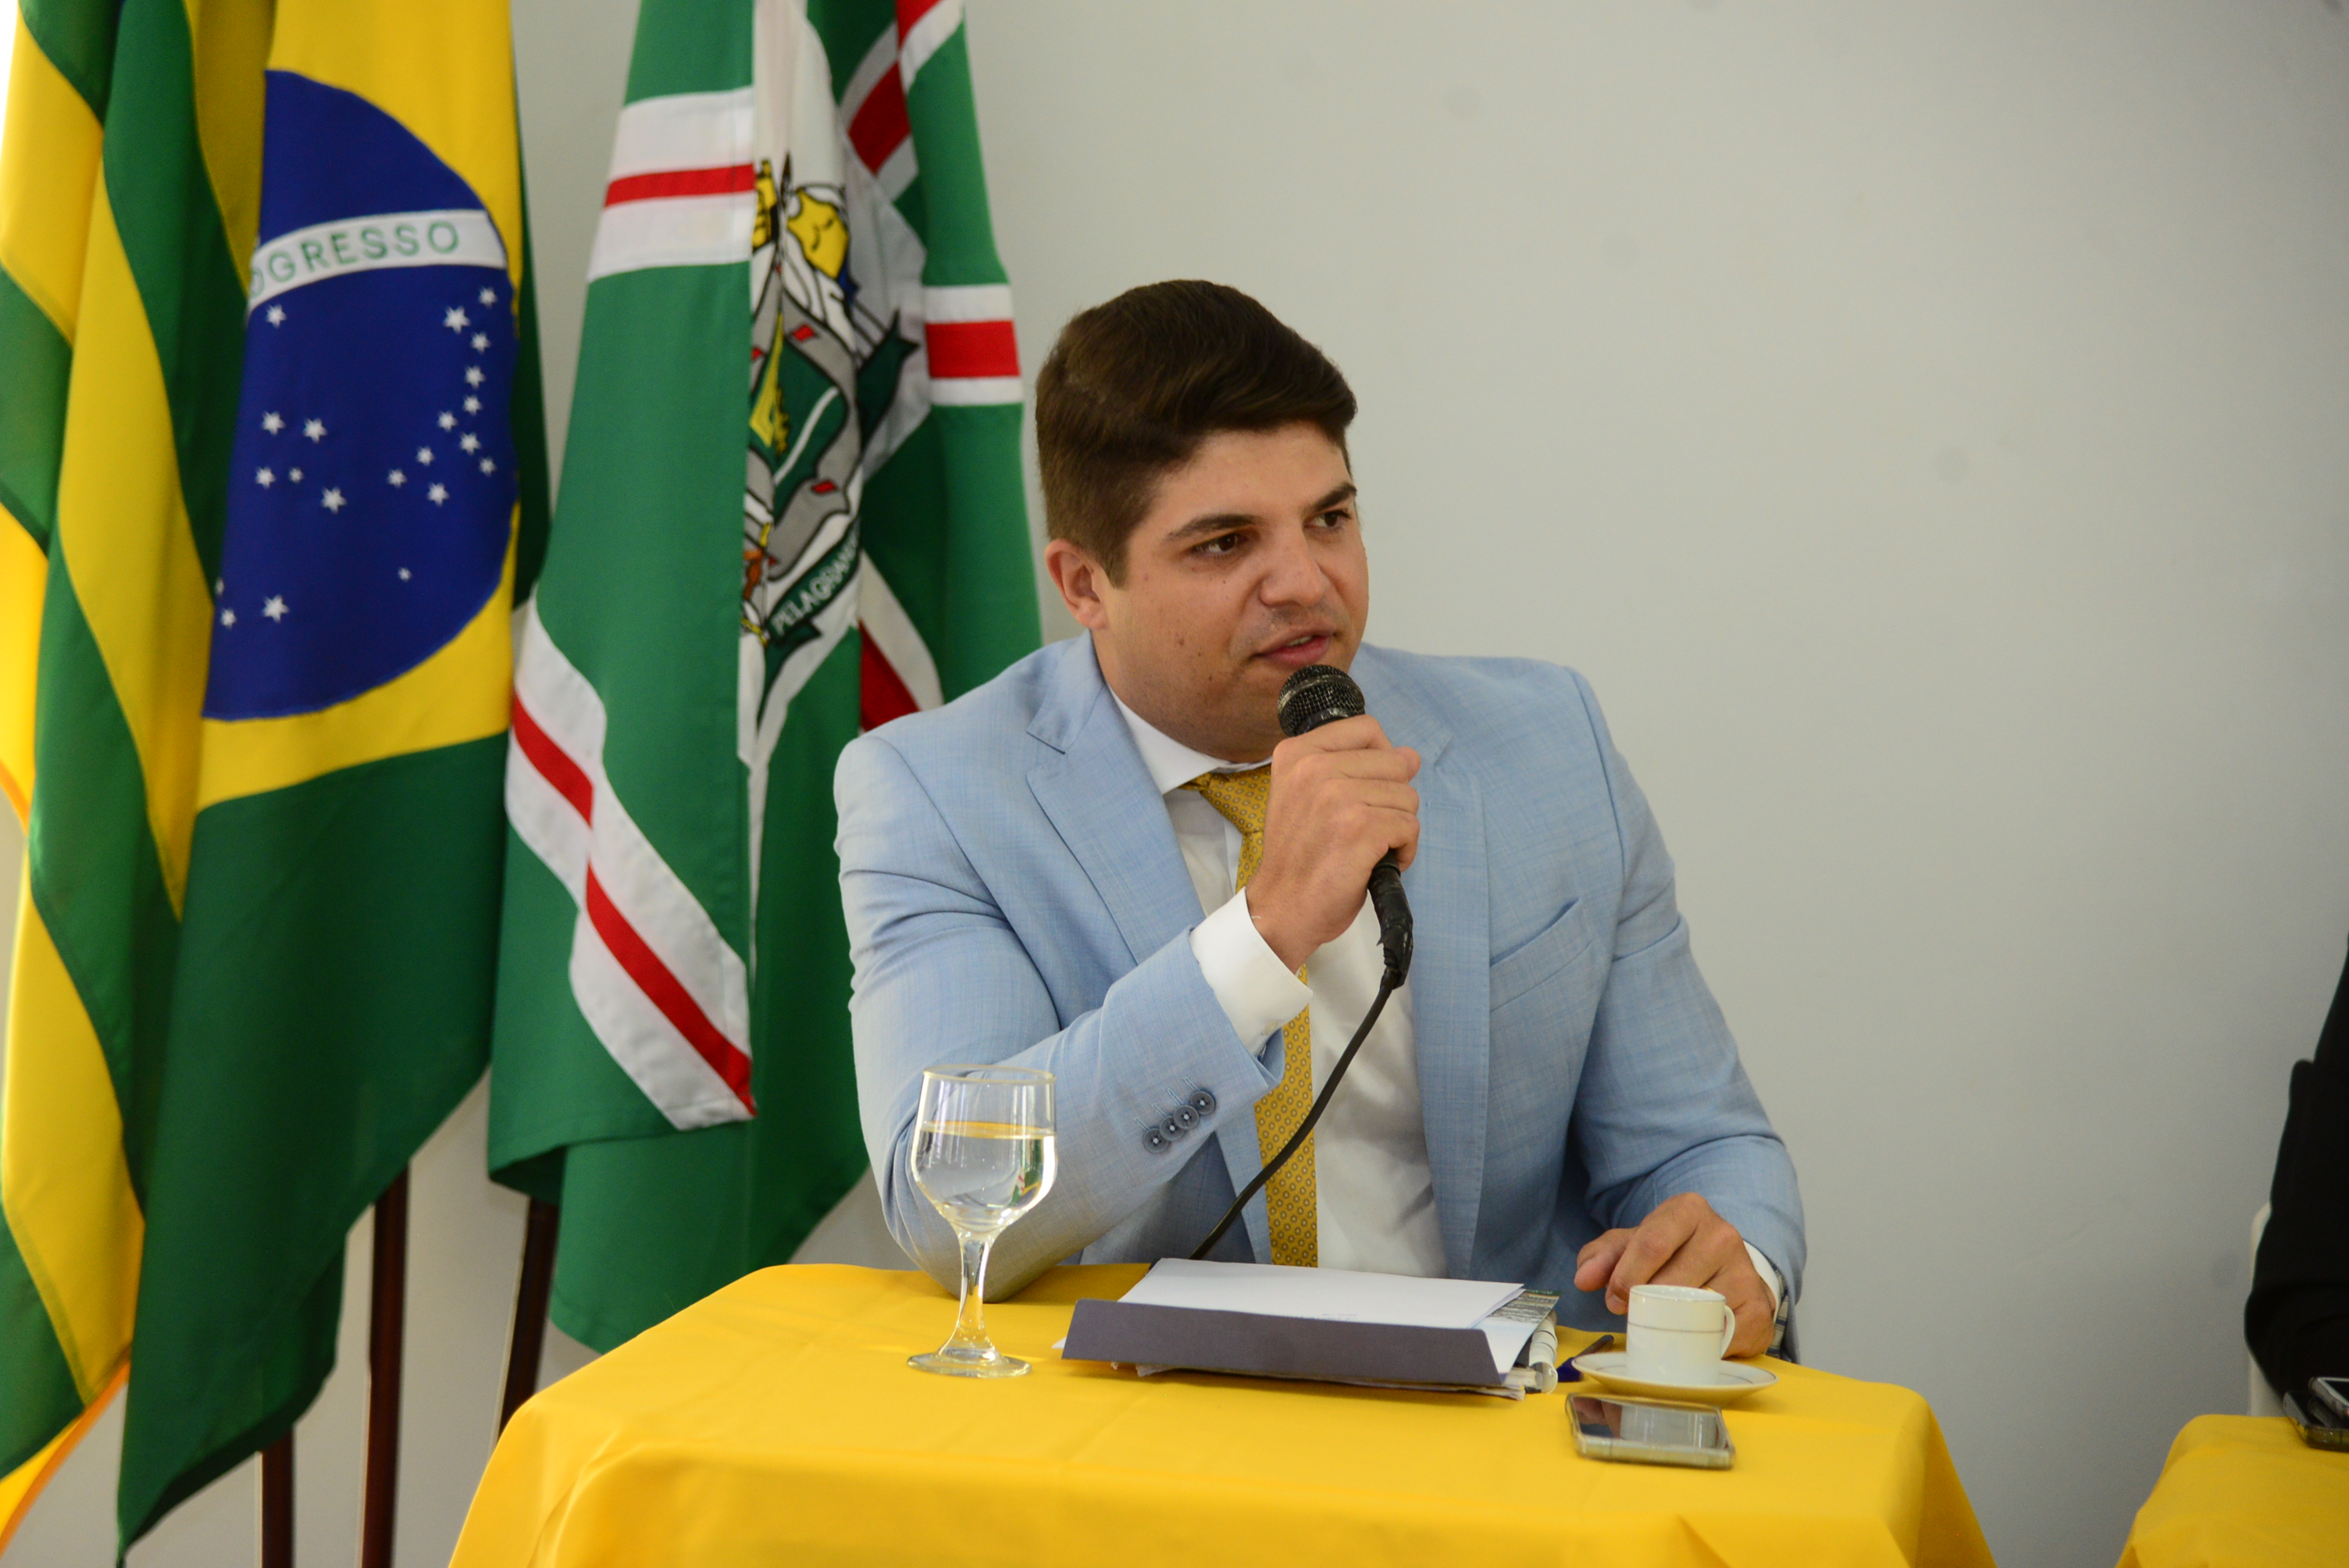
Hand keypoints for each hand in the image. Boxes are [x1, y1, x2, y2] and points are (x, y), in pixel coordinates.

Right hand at [1246, 714, 1420, 970]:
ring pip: (1408, 797)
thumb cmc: (1298, 855)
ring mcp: (1338, 797)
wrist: (1282, 906)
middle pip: (1396, 763)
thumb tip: (1410, 756)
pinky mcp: (1360, 828)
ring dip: (1398, 828)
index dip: (1381, 759)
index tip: (1367, 789)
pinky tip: (1377, 862)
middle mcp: (1314, 768)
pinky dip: (1404, 850)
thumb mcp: (1303, 794)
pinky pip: (1410, 827)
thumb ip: (1349, 767)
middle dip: (1392, 799)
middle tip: (1365, 827)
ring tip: (1369, 847)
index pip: (1367, 729)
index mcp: (1297, 753)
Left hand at [1573, 1192, 1773, 1357]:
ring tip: (1660, 1326)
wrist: (1727, 1269)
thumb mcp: (1633, 1245)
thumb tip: (1584, 1278)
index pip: (1652, 1243)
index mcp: (1688, 1210)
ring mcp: (1745, 1271)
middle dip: (1644, 1304)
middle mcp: (1723, 1235)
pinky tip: (1690, 1337)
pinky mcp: (1759, 1308)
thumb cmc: (1673, 1254)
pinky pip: (1722, 1335)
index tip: (1614, 1298)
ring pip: (1697, 1309)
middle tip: (1635, 1315)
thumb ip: (1603, 1256)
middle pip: (1671, 1280)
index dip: (1626, 1276)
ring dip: (1671, 1325)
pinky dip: (1700, 1342)